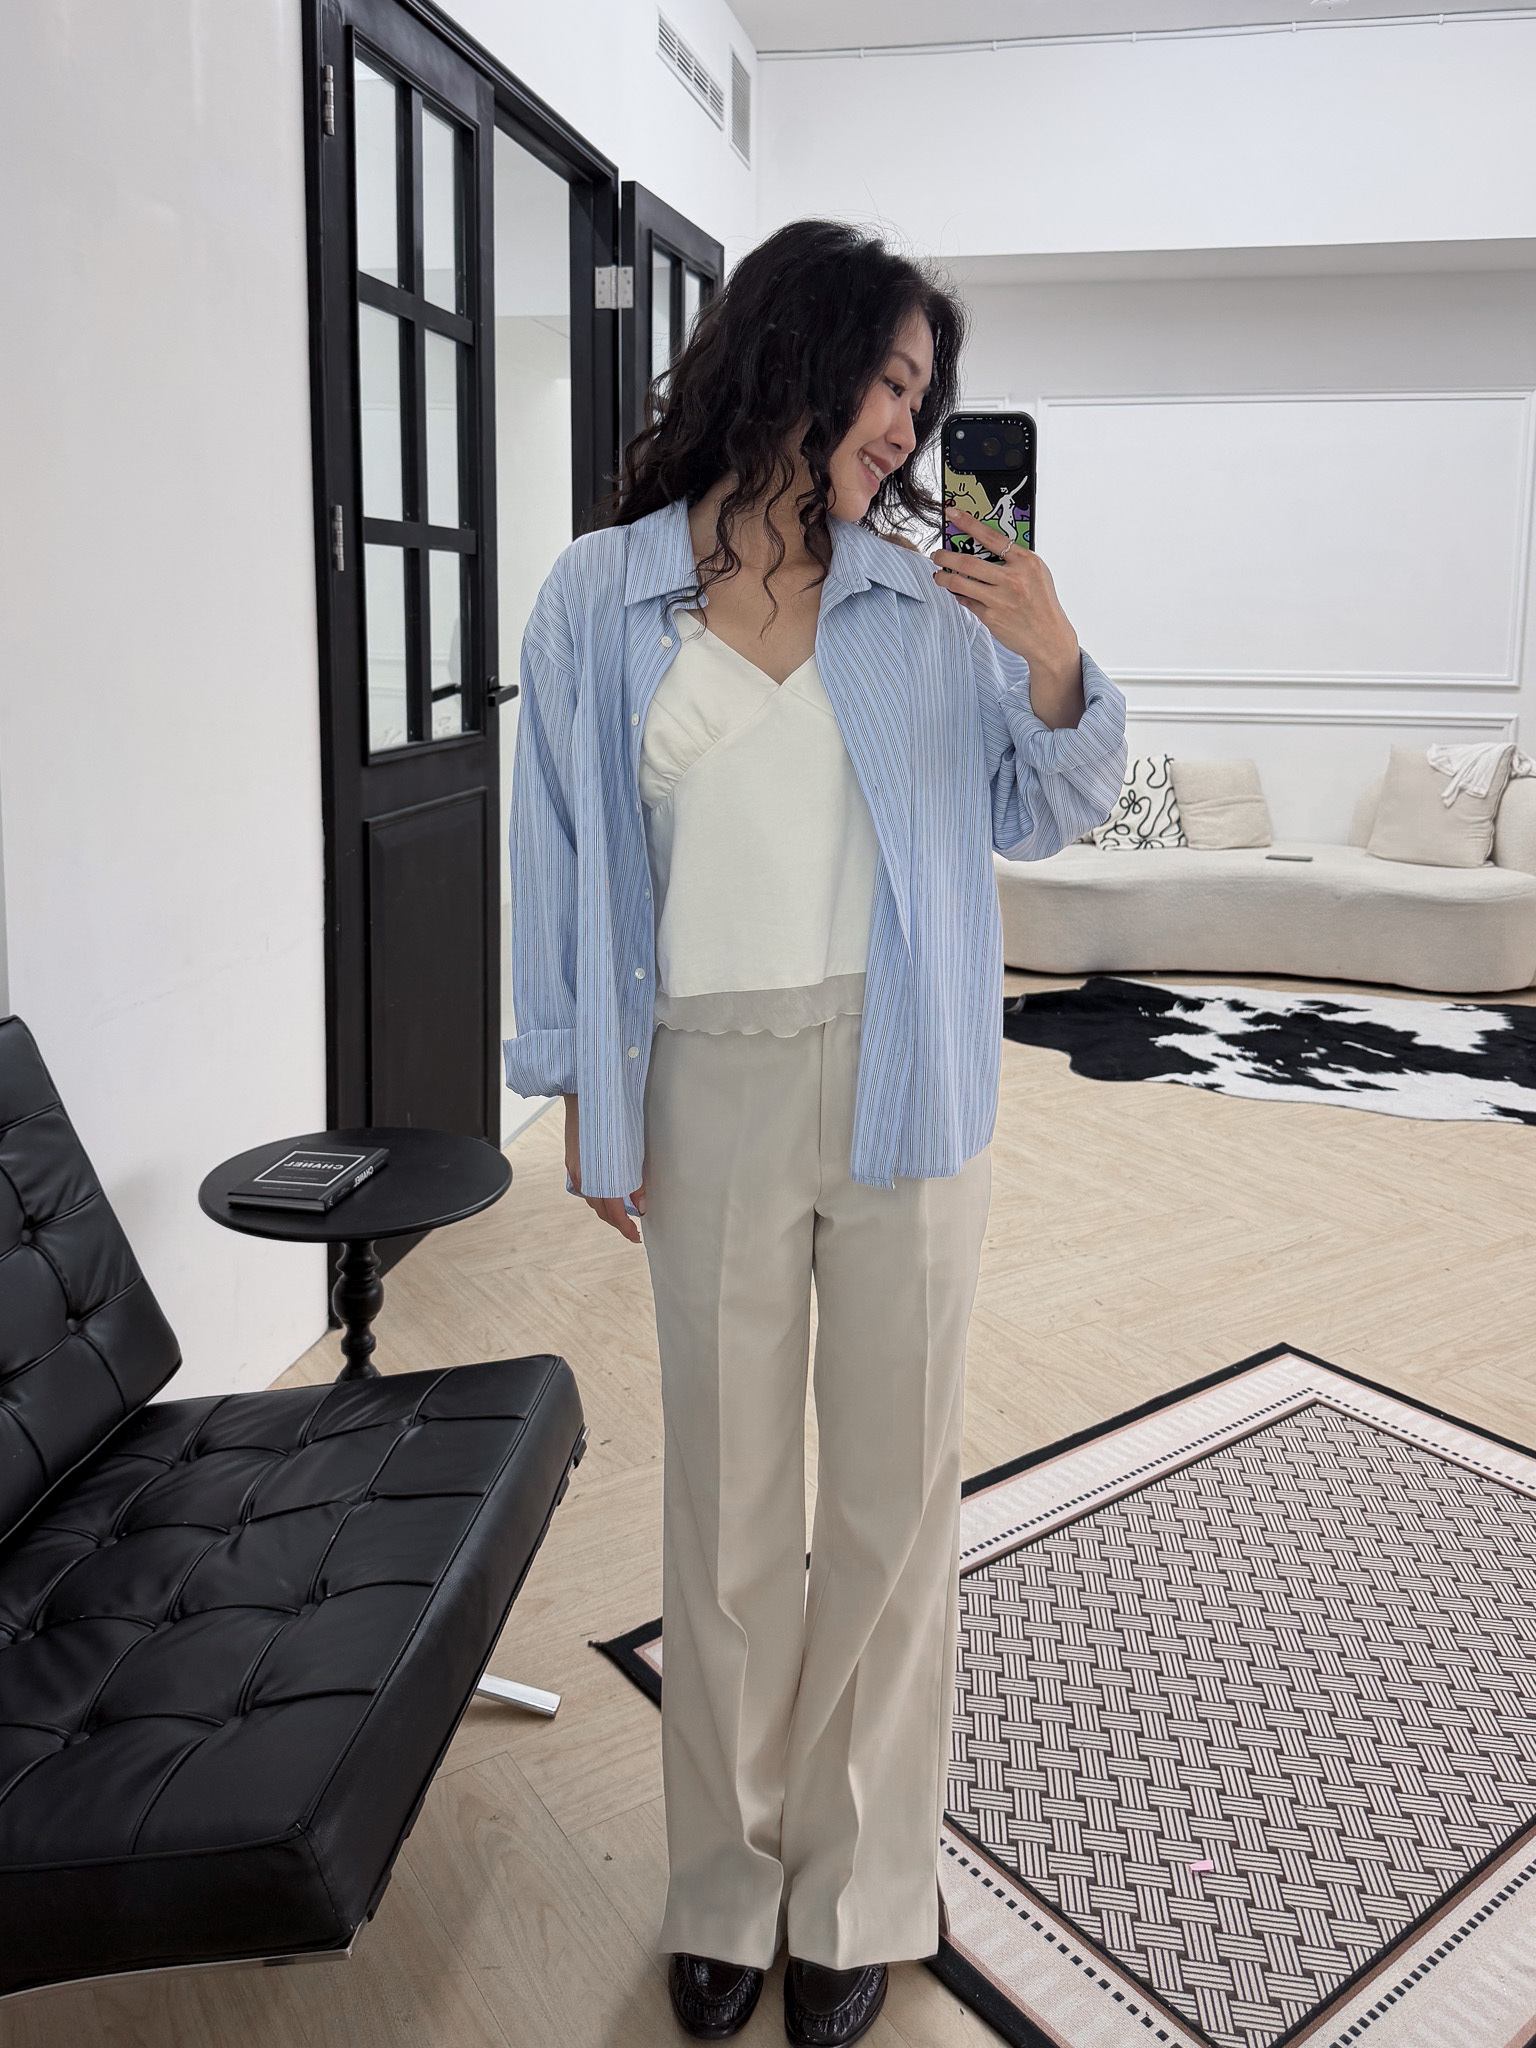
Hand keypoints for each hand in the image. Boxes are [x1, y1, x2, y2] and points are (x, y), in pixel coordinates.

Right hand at [564, 1093, 645, 1244]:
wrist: (587, 1093)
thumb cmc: (614, 1117)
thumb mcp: (633, 1151)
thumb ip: (635, 1181)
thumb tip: (640, 1204)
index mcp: (601, 1179)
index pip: (615, 1214)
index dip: (626, 1228)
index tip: (635, 1236)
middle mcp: (584, 1178)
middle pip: (601, 1211)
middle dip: (616, 1221)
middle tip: (630, 1226)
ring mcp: (575, 1169)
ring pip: (590, 1199)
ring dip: (605, 1208)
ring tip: (621, 1210)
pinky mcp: (572, 1159)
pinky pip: (583, 1186)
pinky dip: (595, 1194)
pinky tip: (604, 1191)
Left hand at [931, 508, 1084, 729]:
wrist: (1049, 637)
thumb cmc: (1042, 602)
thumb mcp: (1037, 573)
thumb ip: (1015, 560)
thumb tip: (984, 547)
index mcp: (1026, 562)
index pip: (991, 537)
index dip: (968, 523)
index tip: (952, 513)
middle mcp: (1013, 579)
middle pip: (968, 561)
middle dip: (945, 556)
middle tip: (936, 554)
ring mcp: (1000, 599)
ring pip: (960, 583)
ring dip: (943, 577)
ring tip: (938, 574)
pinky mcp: (991, 617)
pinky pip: (967, 601)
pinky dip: (959, 595)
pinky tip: (958, 592)